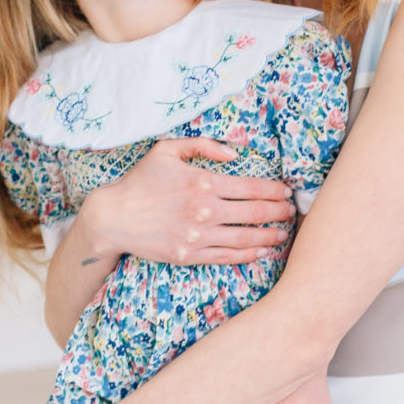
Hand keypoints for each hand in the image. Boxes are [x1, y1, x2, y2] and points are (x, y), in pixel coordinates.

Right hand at [90, 138, 294, 265]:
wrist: (112, 217)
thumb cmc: (140, 181)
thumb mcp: (167, 150)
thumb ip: (203, 146)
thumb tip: (235, 152)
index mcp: (203, 183)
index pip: (252, 187)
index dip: (274, 190)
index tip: (286, 192)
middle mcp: (205, 211)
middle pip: (256, 214)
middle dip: (279, 212)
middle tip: (291, 212)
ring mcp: (199, 237)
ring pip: (247, 239)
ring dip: (271, 236)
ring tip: (284, 234)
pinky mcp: (191, 256)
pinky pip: (229, 257)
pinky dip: (250, 255)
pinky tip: (263, 252)